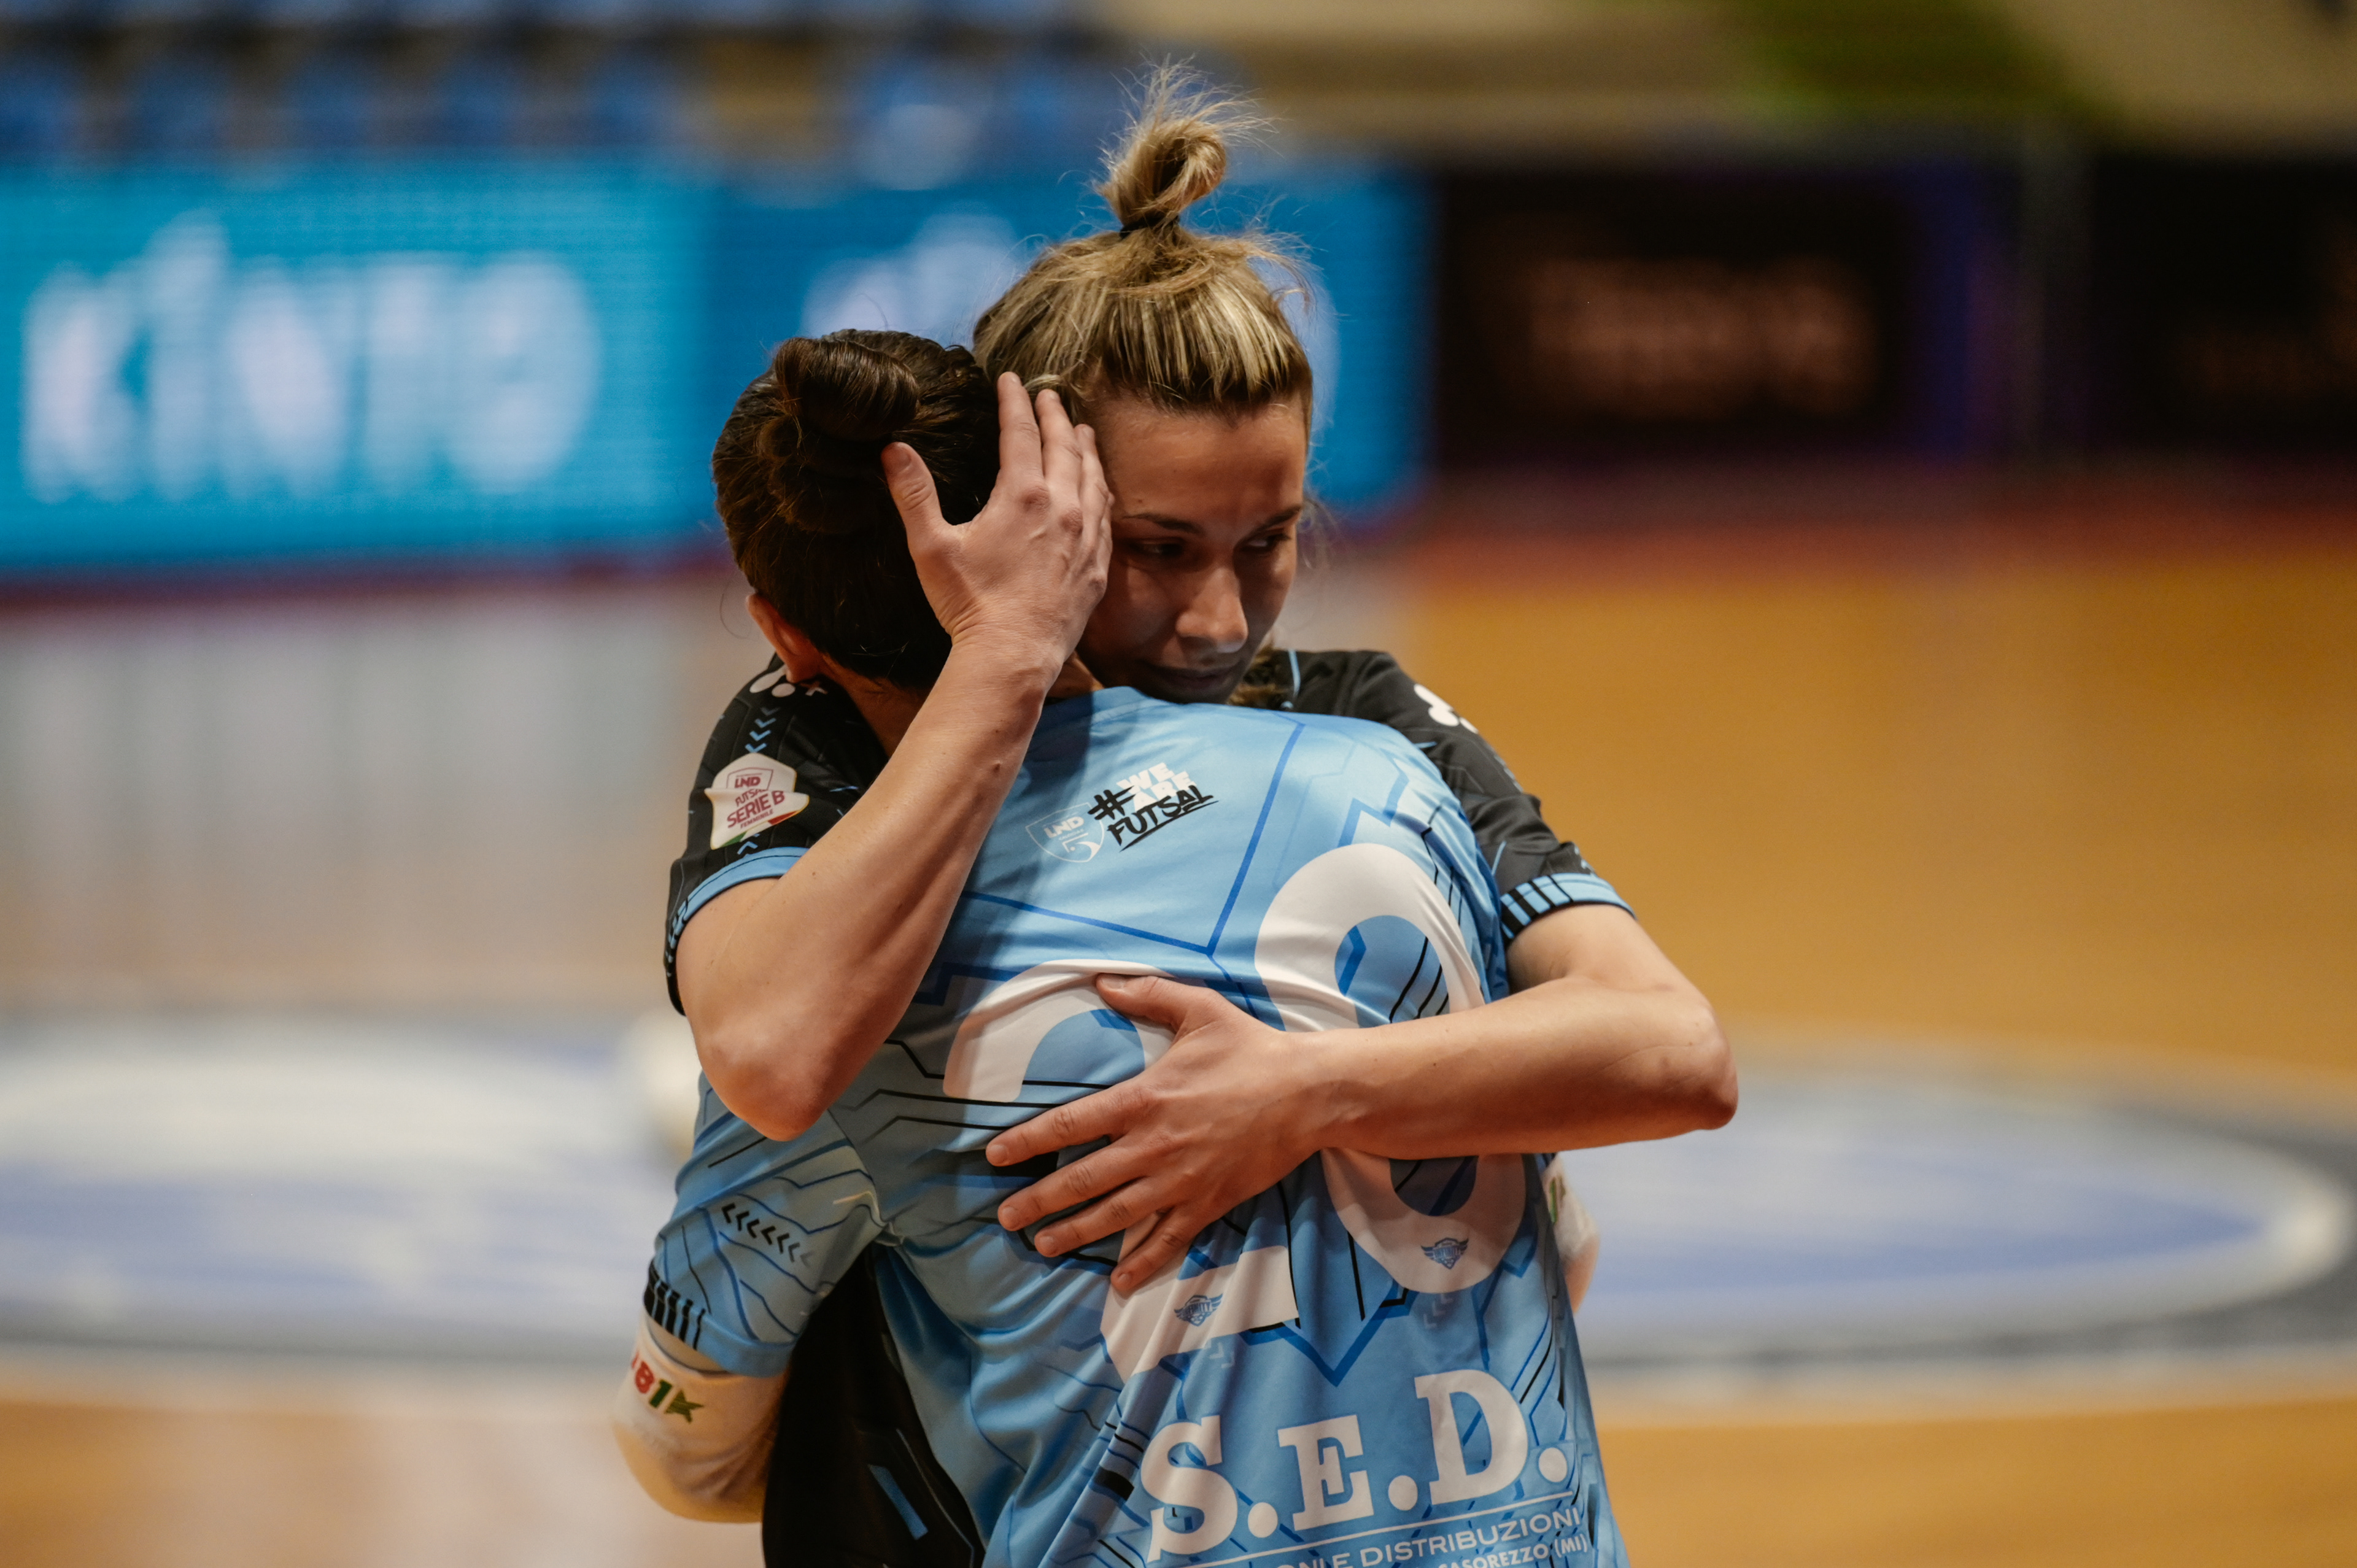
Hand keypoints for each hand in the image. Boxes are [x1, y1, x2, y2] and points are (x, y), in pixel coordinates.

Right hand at [886, 375, 1109, 674]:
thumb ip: (914, 494)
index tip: (1010, 379)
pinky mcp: (1097, 567)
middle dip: (1055, 415)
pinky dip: (1101, 490)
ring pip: (1093, 477)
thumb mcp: (931, 547)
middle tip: (1050, 394)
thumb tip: (894, 449)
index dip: (1015, 400)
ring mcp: (1085, 538)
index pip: (1021, 432)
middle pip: (1064, 447)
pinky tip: (1098, 489)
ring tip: (1082, 430)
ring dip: (1085, 449)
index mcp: (1023, 496)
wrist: (1012, 658)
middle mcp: (1063, 509)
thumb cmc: (969, 605)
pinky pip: (1106, 515)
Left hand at [985, 975, 1335, 1292]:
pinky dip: (1143, 1262)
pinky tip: (1119, 1280)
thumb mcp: (1200, 1010)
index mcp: (1145, 1098)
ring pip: (1117, 1215)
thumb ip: (1148, 994)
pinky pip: (1170, 1238)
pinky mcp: (1210, 1202)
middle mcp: (1155, 1145)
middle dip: (1039, 1201)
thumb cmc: (1252, 1050)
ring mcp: (1182, 1180)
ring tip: (1042, 1246)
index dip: (1029, 1141)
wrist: (1310, 1094)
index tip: (995, 1155)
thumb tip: (1101, 980)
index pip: (1072, 1123)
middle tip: (1005, 1218)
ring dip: (1076, 1233)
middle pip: (1084, 1180)